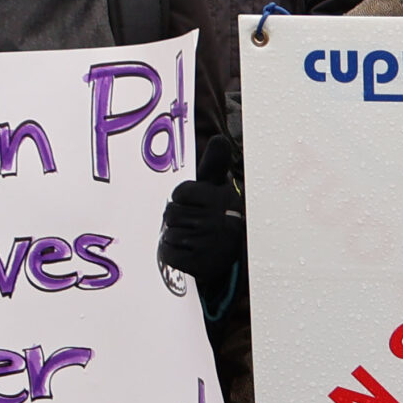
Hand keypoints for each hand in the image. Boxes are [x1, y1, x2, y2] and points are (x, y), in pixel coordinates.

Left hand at [158, 140, 245, 287]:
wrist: (234, 253)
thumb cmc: (219, 213)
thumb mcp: (219, 187)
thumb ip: (215, 163)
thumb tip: (219, 138)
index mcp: (221, 199)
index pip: (180, 193)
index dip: (183, 198)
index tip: (197, 204)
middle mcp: (217, 221)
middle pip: (171, 213)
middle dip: (178, 218)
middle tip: (194, 222)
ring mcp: (209, 244)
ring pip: (168, 234)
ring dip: (175, 236)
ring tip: (192, 237)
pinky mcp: (200, 265)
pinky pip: (169, 254)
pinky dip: (173, 254)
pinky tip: (189, 251)